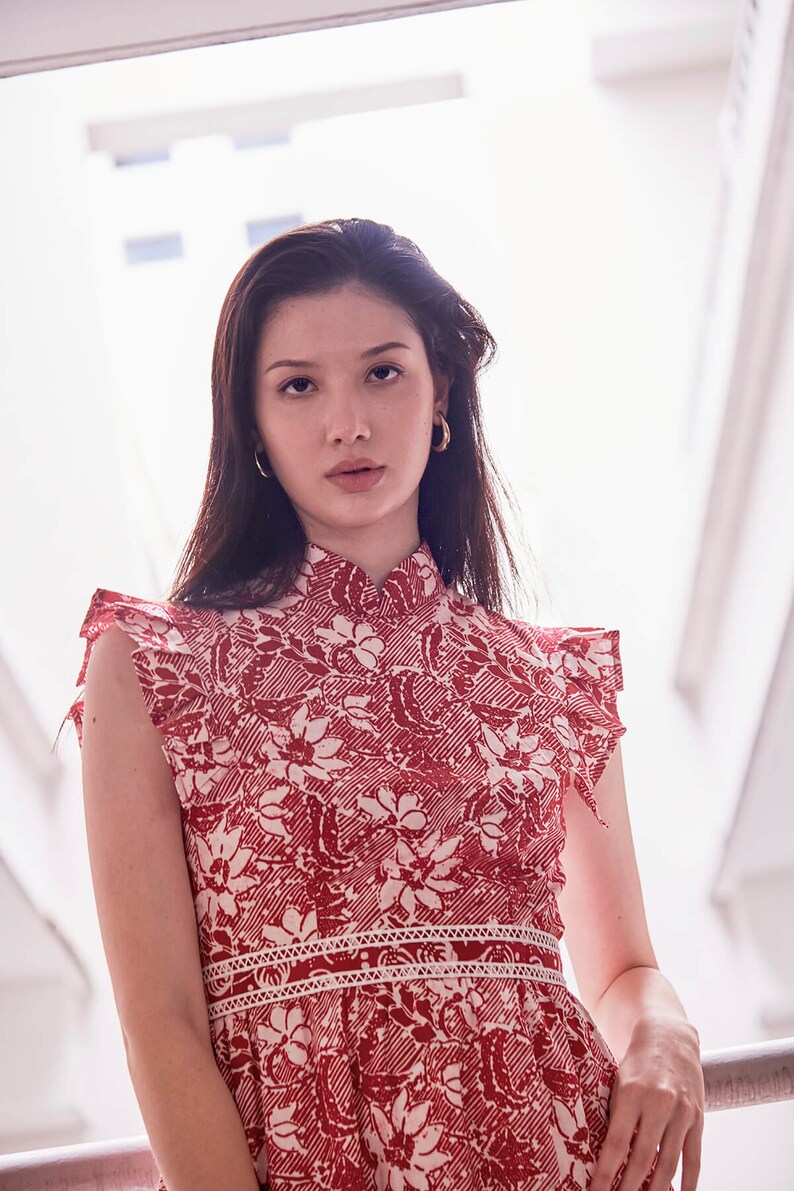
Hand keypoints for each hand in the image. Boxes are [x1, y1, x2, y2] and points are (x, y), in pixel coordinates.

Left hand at [590, 1013, 704, 1190]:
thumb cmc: (636, 1061)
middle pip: (642, 1158)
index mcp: (632, 1092)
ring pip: (668, 1163)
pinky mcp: (698, 1117)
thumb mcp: (618, 1080)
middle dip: (628, 1188)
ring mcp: (682, 1111)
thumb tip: (603, 1153)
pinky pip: (693, 1157)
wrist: (670, 1036)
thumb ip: (614, 1113)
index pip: (617, 1143)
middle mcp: (659, 1102)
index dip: (605, 1172)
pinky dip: (688, 1182)